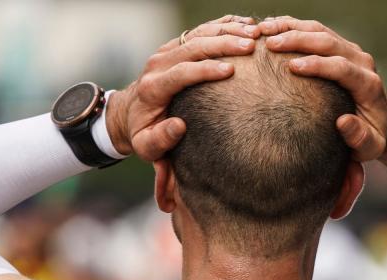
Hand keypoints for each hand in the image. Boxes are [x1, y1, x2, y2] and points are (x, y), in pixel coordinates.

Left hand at [107, 16, 260, 160]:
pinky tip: (245, 25)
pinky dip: (223, 25)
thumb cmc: (145, 133)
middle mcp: (158, 64)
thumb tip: (179, 126)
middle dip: (223, 44)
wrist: (132, 112)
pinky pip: (201, 31)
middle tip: (251, 46)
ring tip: (254, 34)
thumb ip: (160, 140)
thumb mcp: (146, 146)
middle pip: (192, 47)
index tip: (230, 71)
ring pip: (198, 34)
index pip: (181, 72)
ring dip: (227, 31)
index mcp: (152, 88)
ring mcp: (166, 52)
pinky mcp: (175, 46)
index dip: (205, 69)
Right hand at [259, 17, 386, 161]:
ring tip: (264, 31)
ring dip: (291, 28)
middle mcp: (362, 62)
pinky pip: (316, 31)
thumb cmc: (370, 137)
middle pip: (329, 42)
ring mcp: (351, 51)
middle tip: (270, 44)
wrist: (380, 120)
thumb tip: (343, 122)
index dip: (318, 64)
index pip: (342, 68)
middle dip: (299, 40)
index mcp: (369, 85)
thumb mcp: (370, 146)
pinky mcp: (340, 47)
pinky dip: (293, 26)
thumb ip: (360, 138)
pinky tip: (271, 29)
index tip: (292, 66)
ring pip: (320, 30)